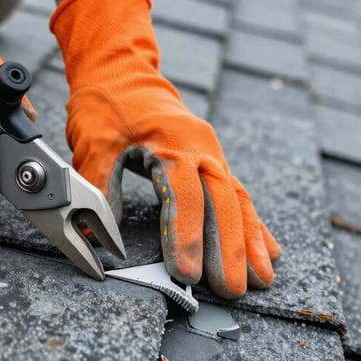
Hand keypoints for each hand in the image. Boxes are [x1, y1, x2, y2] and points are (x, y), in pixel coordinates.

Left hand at [50, 0, 279, 297]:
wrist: (121, 70)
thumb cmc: (105, 104)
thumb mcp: (93, 139)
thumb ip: (99, 183)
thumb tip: (96, 232)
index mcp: (172, 140)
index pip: (184, 195)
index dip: (187, 235)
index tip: (187, 272)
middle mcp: (201, 146)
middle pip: (223, 202)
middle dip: (230, 249)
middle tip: (233, 290)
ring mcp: (211, 152)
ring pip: (238, 200)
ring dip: (250, 241)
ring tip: (263, 280)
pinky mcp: (211, 159)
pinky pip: (238, 193)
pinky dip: (253, 224)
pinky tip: (267, 250)